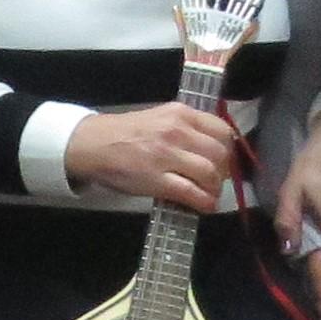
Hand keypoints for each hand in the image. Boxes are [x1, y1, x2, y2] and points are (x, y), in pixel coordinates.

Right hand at [63, 101, 237, 213]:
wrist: (93, 144)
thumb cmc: (125, 133)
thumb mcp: (160, 118)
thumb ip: (186, 127)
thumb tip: (210, 149)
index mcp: (180, 114)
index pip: (222, 130)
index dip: (227, 149)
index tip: (222, 161)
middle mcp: (177, 131)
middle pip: (220, 154)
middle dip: (223, 172)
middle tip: (216, 180)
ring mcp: (167, 156)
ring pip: (210, 173)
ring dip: (215, 189)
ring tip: (208, 194)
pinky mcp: (157, 180)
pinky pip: (192, 193)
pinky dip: (204, 202)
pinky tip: (204, 206)